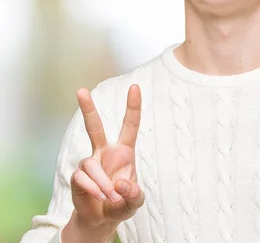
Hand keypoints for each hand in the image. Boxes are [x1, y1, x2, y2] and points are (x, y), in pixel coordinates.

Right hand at [70, 85, 144, 230]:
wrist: (102, 219)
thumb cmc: (122, 203)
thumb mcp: (135, 201)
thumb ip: (134, 195)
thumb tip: (119, 185)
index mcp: (124, 152)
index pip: (130, 125)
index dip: (133, 107)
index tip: (134, 87)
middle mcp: (105, 152)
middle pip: (94, 127)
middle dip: (88, 109)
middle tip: (81, 90)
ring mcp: (89, 163)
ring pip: (92, 165)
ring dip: (103, 184)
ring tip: (110, 197)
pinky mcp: (77, 176)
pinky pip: (82, 178)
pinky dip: (93, 189)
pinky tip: (99, 198)